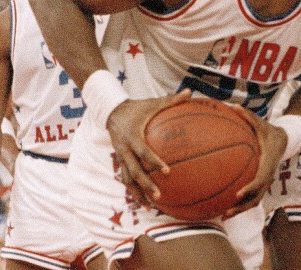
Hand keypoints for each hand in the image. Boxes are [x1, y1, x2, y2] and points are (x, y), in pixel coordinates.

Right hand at [107, 91, 191, 206]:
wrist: (110, 111)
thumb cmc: (137, 107)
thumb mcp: (152, 103)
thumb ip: (172, 100)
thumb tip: (190, 92)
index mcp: (133, 136)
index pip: (145, 152)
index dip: (155, 162)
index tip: (168, 172)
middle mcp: (125, 150)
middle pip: (135, 172)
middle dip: (145, 186)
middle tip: (159, 197)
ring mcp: (121, 157)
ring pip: (127, 180)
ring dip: (137, 194)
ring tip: (149, 207)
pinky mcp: (120, 161)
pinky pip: (126, 178)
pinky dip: (133, 190)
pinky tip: (143, 201)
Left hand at [224, 106, 288, 217]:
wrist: (284, 140)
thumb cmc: (269, 131)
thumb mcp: (261, 123)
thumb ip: (248, 116)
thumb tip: (232, 105)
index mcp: (268, 163)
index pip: (260, 179)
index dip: (250, 188)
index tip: (237, 193)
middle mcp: (268, 175)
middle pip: (257, 197)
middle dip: (242, 207)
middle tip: (227, 211)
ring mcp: (265, 182)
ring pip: (255, 201)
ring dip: (240, 210)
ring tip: (223, 216)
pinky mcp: (261, 184)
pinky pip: (252, 197)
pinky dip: (240, 204)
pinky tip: (224, 206)